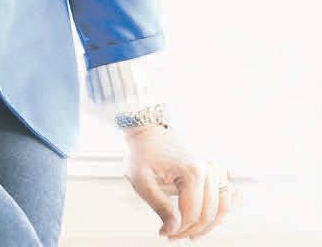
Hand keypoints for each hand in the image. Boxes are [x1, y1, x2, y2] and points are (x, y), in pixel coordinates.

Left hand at [123, 125, 235, 239]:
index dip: (178, 229)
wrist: (149, 132)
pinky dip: (216, 211)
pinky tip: (203, 220)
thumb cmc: (143, 155)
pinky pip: (226, 196)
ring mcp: (216, 166)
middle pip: (208, 213)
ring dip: (207, 225)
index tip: (164, 234)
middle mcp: (209, 167)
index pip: (192, 213)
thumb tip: (173, 230)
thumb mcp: (143, 181)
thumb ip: (160, 206)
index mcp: (192, 169)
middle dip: (191, 230)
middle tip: (172, 236)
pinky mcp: (218, 167)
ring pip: (223, 207)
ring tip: (189, 233)